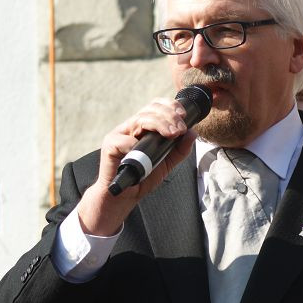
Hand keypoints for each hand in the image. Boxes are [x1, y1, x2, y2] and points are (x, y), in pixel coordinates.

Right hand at [77, 98, 195, 235]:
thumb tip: (193, 133)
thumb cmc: (142, 178)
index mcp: (143, 127)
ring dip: (160, 124)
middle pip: (150, 110)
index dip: (170, 106)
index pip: (156, 107)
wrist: (124, 196)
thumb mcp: (167, 163)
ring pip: (140, 119)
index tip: (183, 115)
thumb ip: (180, 150)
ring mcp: (120, 134)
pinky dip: (135, 144)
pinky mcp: (110, 146)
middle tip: (180, 129)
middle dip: (169, 116)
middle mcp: (131, 127)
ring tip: (172, 134)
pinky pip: (124, 140)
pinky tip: (143, 151)